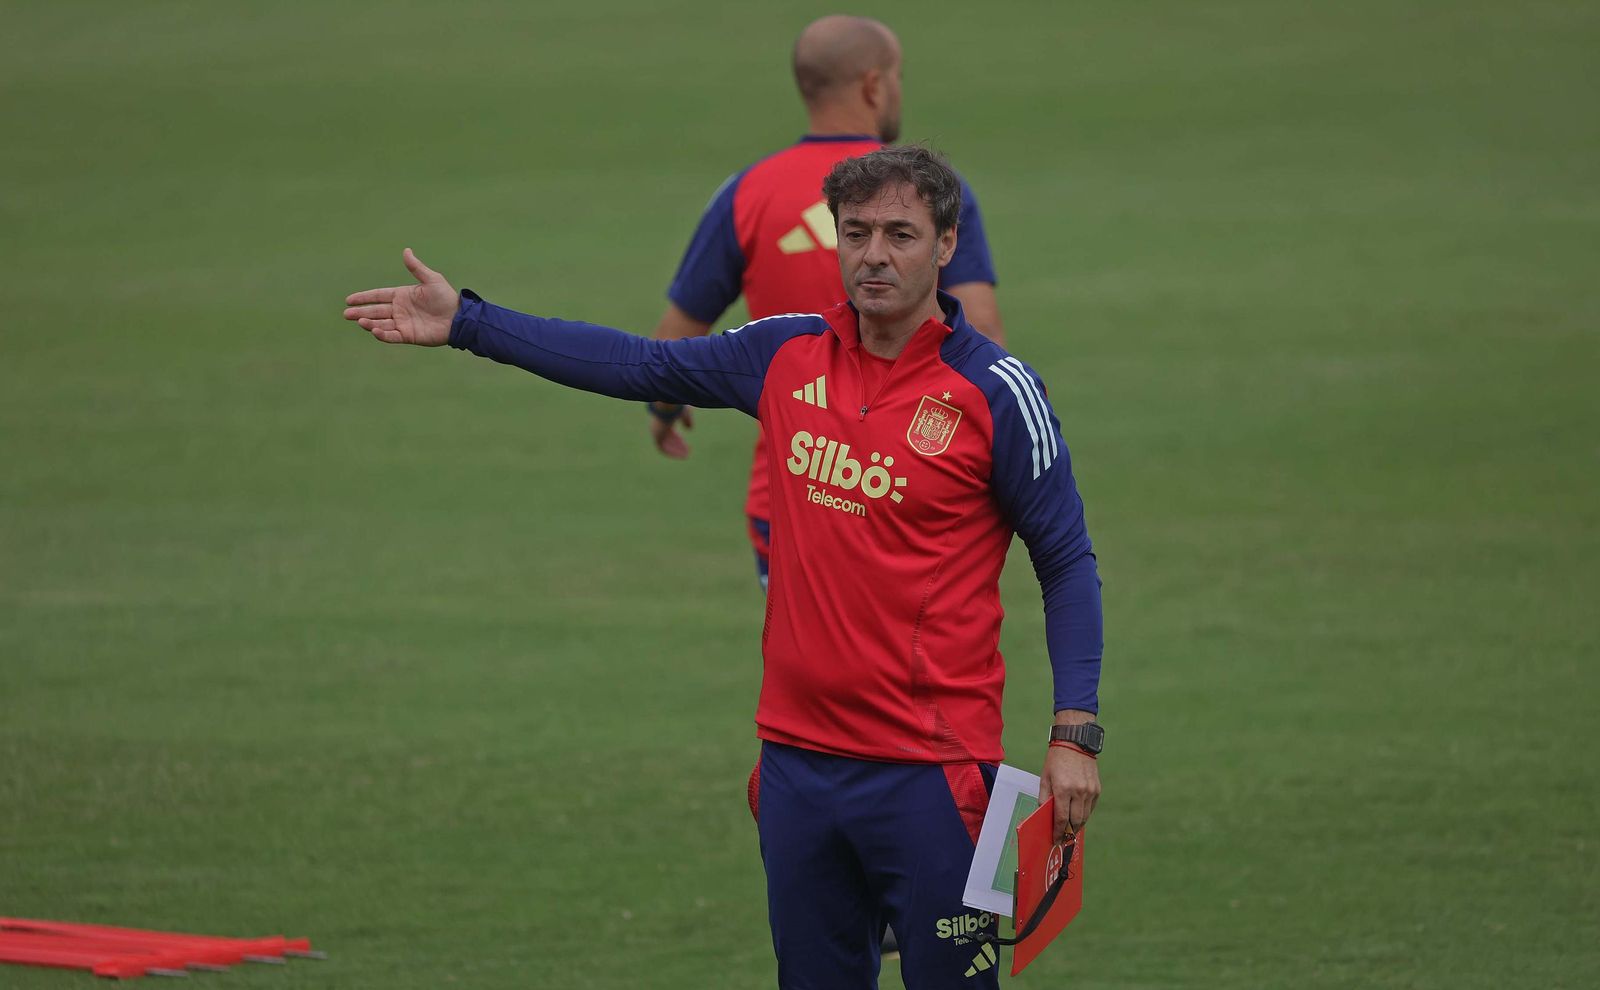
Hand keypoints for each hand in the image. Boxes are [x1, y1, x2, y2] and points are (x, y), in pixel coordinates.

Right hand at [343, 248, 459, 345]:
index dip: (364, 297)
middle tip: (346, 314)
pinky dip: (383, 334)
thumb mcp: (431, 279)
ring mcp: (403, 323)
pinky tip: (374, 330)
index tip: (349, 299)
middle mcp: (400, 310)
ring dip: (369, 322)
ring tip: (359, 321)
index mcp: (402, 295)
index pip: (378, 296)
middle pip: (375, 310)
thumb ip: (416, 268)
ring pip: (381, 323)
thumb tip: (406, 250)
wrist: (458, 318)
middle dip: (360, 312)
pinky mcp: (409, 336)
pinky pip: (392, 336)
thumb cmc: (446, 297)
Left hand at [649, 404, 695, 458]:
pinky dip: (671, 452)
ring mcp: (657, 432)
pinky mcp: (656, 437)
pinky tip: (680, 455)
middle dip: (678, 446)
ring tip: (686, 455)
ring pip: (666, 445)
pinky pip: (662, 448)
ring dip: (676, 451)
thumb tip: (690, 428)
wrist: (667, 406)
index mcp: (663, 421)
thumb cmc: (676, 406)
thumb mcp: (684, 413)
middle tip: (687, 452)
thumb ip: (687, 420)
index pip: (670, 433)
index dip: (678, 440)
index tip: (686, 445)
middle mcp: (658, 428)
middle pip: (668, 440)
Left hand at [1039, 744, 1099, 839]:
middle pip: (1075, 821)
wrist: (1075, 742)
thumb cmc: (1056, 760)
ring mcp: (1090, 791)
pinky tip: (1078, 817)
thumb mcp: (1045, 778)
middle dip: (1069, 832)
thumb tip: (1044, 815)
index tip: (1056, 840)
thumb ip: (1044, 798)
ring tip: (1070, 830)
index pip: (1061, 818)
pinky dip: (1084, 815)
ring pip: (1085, 817)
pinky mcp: (1097, 789)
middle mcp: (1079, 792)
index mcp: (1063, 789)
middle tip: (1063, 838)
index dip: (1058, 832)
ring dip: (1077, 826)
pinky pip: (1091, 808)